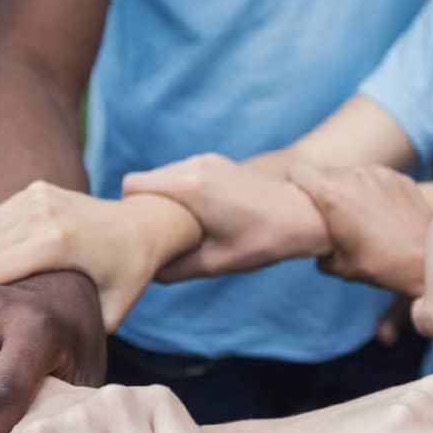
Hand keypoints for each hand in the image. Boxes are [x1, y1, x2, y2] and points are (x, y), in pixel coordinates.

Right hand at [0, 181, 162, 331]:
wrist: (143, 226)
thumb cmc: (127, 274)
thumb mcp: (111, 314)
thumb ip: (76, 336)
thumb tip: (46, 366)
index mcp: (58, 242)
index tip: (10, 314)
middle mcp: (43, 213)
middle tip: (14, 301)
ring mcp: (38, 197)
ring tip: (20, 279)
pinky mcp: (36, 189)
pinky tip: (23, 256)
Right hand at [122, 153, 330, 280]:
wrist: (304, 214)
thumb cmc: (263, 240)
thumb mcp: (215, 263)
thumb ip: (174, 269)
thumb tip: (147, 273)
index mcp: (190, 187)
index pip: (131, 186)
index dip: (128, 210)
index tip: (139, 233)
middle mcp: (194, 165)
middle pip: (145, 180)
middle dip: (144, 205)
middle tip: (157, 236)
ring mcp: (207, 159)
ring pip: (164, 176)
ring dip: (164, 198)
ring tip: (178, 228)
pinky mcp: (218, 161)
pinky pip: (183, 173)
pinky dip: (181, 191)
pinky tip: (197, 216)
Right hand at [287, 163, 432, 295]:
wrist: (427, 259)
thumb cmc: (380, 264)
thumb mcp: (340, 266)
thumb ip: (320, 252)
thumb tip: (318, 250)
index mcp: (331, 194)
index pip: (297, 171)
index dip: (295, 185)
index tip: (300, 200)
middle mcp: (353, 176)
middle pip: (325, 174)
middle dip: (325, 191)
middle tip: (332, 216)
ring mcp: (378, 173)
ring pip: (352, 175)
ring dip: (351, 190)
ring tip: (362, 217)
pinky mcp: (399, 177)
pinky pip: (377, 179)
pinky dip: (374, 192)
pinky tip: (384, 215)